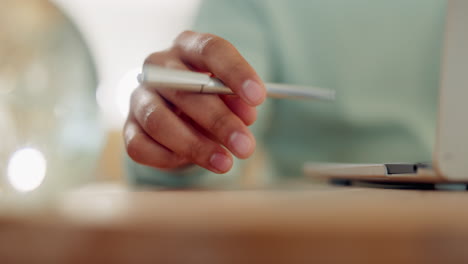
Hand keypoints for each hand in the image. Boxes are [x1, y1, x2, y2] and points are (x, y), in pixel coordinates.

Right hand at [124, 31, 265, 173]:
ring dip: (195, 145)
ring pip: (159, 120)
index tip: (258, 98)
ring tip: (225, 164)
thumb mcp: (231, 96)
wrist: (180, 115)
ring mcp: (139, 96)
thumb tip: (246, 116)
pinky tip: (188, 162)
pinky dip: (167, 158)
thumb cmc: (211, 99)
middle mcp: (159, 66)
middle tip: (246, 146)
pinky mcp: (129, 126)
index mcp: (188, 47)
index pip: (210, 50)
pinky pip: (140, 146)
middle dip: (219, 121)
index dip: (235, 72)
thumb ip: (239, 102)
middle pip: (185, 89)